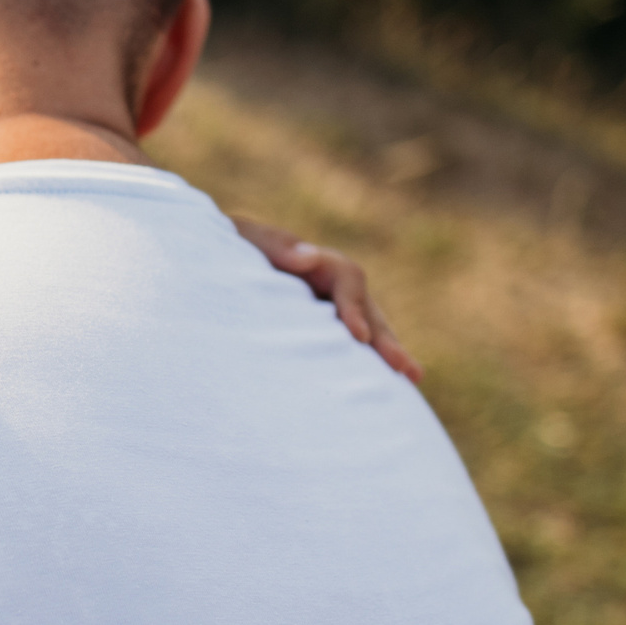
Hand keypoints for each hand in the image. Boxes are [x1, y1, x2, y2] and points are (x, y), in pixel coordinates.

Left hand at [232, 217, 422, 383]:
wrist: (213, 264)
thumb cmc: (228, 248)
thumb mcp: (244, 238)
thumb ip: (274, 245)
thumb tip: (310, 255)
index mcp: (315, 262)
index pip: (348, 279)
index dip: (354, 308)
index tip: (357, 337)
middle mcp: (331, 284)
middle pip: (368, 309)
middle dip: (386, 339)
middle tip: (404, 369)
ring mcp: (328, 308)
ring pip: (367, 329)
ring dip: (388, 352)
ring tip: (412, 378)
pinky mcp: (320, 330)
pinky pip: (348, 345)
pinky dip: (366, 363)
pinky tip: (385, 386)